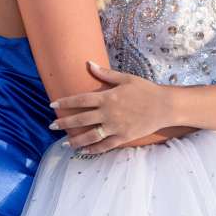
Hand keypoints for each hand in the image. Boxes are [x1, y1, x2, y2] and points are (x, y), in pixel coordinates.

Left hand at [50, 61, 174, 153]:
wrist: (164, 106)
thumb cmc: (145, 89)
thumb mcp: (126, 78)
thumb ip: (105, 74)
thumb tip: (88, 63)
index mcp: (107, 97)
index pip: (80, 100)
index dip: (65, 102)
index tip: (52, 104)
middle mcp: (108, 113)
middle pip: (81, 119)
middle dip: (64, 123)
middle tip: (51, 125)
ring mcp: (115, 127)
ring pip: (90, 136)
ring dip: (75, 140)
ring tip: (64, 143)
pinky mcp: (123, 137)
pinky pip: (105, 145)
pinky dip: (93, 149)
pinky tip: (84, 151)